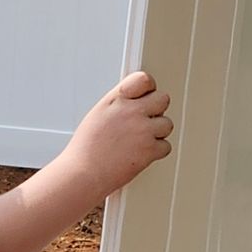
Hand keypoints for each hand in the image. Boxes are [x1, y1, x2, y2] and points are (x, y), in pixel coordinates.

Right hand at [62, 72, 173, 198]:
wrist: (84, 172)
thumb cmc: (86, 149)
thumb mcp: (98, 114)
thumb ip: (119, 105)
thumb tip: (135, 102)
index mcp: (116, 99)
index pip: (144, 79)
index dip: (148, 88)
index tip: (146, 96)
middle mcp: (131, 111)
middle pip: (163, 99)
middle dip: (157, 110)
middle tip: (146, 121)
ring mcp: (142, 129)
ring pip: (167, 124)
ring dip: (158, 133)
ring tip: (140, 141)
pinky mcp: (149, 149)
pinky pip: (166, 146)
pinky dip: (157, 152)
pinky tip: (141, 153)